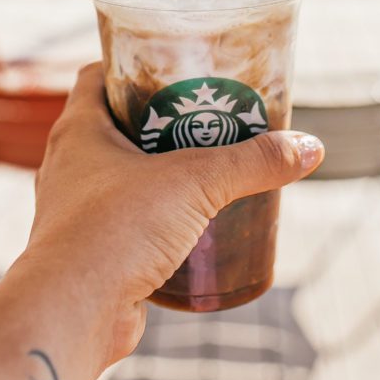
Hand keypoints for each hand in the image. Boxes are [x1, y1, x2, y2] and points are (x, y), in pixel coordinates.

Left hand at [26, 63, 322, 367]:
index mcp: (79, 130)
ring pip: (122, 177)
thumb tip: (308, 147)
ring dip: (160, 174)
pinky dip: (157, 220)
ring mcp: (77, 211)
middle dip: (161, 121)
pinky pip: (128, 223)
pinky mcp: (93, 253)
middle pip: (116, 125)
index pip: (97, 75)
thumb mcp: (194, 183)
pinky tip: (194, 226)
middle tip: (209, 117)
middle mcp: (71, 166)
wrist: (72, 315)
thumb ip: (251, 162)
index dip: (132, 64)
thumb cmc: (115, 232)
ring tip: (209, 171)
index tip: (173, 65)